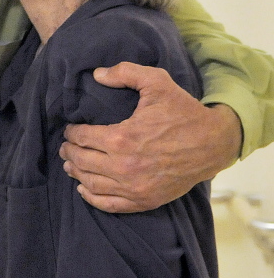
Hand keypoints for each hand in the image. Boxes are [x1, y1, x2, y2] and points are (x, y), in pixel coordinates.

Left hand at [59, 61, 241, 212]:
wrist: (214, 143)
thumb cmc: (183, 112)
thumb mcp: (157, 82)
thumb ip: (125, 73)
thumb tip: (97, 74)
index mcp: (122, 138)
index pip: (83, 137)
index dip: (72, 133)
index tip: (69, 130)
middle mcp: (124, 166)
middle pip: (82, 160)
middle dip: (69, 152)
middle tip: (64, 146)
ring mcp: (134, 187)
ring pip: (92, 183)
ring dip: (76, 173)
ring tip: (69, 165)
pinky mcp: (145, 200)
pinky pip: (110, 204)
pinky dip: (92, 198)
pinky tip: (84, 189)